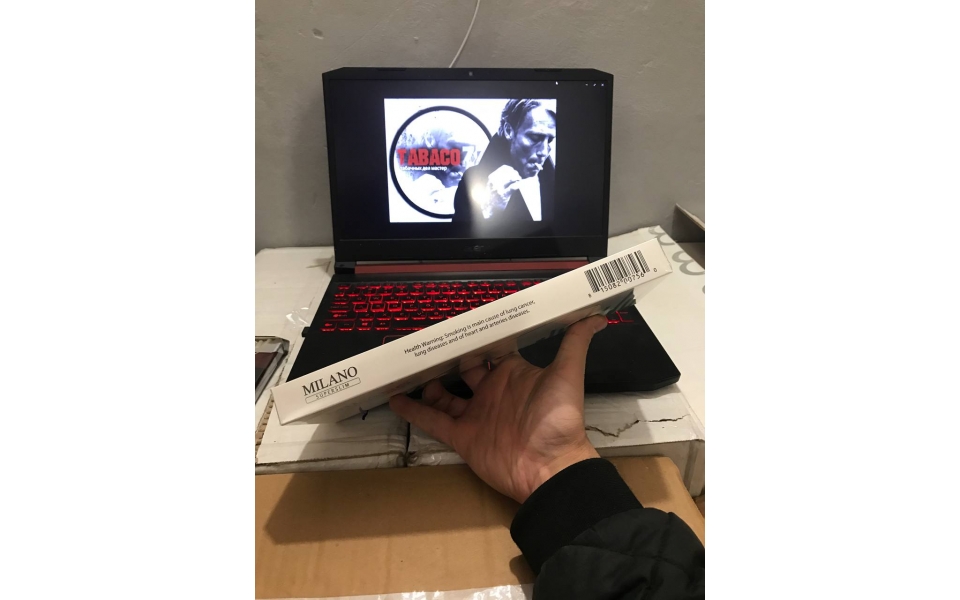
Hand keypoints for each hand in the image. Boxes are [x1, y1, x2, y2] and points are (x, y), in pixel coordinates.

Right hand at [390, 315, 606, 502]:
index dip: (477, 338)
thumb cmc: (558, 419)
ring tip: (409, 366)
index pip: (491, 351)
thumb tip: (599, 316)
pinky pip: (432, 421)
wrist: (549, 468)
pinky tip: (395, 398)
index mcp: (513, 374)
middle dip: (449, 356)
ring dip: (429, 382)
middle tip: (428, 340)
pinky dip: (414, 410)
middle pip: (465, 370)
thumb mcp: (567, 374)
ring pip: (445, 395)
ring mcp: (475, 414)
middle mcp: (492, 392)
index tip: (458, 322)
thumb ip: (575, 343)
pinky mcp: (461, 436)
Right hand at [480, 165, 521, 217]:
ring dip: (517, 178)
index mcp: (492, 177)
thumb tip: (510, 171)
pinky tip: (520, 184)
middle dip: (515, 173)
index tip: (513, 171)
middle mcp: (494, 181)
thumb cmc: (492, 195)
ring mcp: (499, 188)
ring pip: (511, 178)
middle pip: (508, 172)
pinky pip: (513, 187)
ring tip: (519, 180)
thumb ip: (499, 177)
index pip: (504, 168)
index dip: (510, 169)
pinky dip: (518, 184)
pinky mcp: (504, 194)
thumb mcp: (492, 183)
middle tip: (518, 176)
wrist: (488, 206)